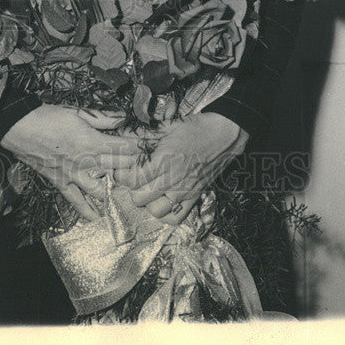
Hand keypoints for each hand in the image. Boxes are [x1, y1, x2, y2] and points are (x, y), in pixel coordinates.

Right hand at [0, 104, 140, 221]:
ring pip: (101, 189)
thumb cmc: (48, 116)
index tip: (147, 150)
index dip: (137, 149)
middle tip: (143, 171)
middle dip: (132, 169)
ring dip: (113, 189)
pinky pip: (75, 201)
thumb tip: (122, 119)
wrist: (20, 127)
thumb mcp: (77, 112)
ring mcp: (73, 175)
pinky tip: (97, 218)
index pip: (123, 149)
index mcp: (92, 142)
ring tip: (125, 190)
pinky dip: (86, 210)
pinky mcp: (60, 182)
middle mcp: (86, 162)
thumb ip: (102, 118)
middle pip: (117, 169)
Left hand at [113, 112, 248, 226]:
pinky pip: (176, 218)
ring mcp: (184, 192)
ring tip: (149, 189)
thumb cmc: (193, 128)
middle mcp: (172, 180)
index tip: (121, 169)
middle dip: (132, 188)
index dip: (122, 175)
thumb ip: (144, 135)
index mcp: (162, 161)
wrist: (223, 135)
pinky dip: (167, 214)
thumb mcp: (166, 126)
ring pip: (156, 211)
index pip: (132, 179)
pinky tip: (164, 201)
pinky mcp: (195, 197)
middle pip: (139, 198)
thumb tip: (121, 136)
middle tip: (135, 178)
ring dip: (149, 202)